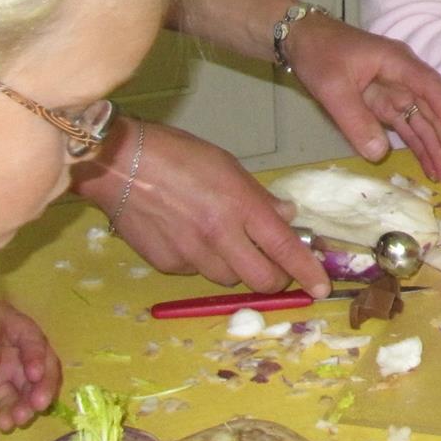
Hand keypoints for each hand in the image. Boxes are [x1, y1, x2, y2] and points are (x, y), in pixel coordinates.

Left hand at [0, 297, 60, 432]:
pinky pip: (7, 402)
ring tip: (21, 419)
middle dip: (43, 383)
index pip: (30, 337)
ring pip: (26, 387)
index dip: (36, 354)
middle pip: (38, 363)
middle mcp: (12, 346)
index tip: (35, 374)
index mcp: (5, 322)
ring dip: (28, 403)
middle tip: (40, 404)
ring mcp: (3, 368)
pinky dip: (9, 413)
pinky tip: (5, 424)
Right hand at [73, 115, 331, 296]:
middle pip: (261, 279)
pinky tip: (187, 236)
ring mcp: (192, 254)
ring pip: (228, 279)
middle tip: (272, 265)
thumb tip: (286, 217)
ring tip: (219, 238)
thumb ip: (258, 197)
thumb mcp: (227, 165)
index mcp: (239, 206)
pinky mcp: (166, 264)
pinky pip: (195, 273)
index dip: (307, 271)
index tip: (321, 287)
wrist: (118, 163)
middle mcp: (219, 235)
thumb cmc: (177, 153)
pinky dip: (200, 261)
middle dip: (274, 278)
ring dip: (235, 267)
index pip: (284, 247)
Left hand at [285, 12, 440, 184]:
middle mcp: (403, 77)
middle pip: (432, 110)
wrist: (300, 38)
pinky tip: (430, 167)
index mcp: (397, 62)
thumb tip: (379, 153)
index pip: (431, 89)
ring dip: (436, 148)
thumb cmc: (319, 53)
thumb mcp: (332, 87)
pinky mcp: (383, 103)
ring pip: (422, 122)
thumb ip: (355, 120)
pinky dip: (417, 146)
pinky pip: (406, 127)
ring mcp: (395, 90)